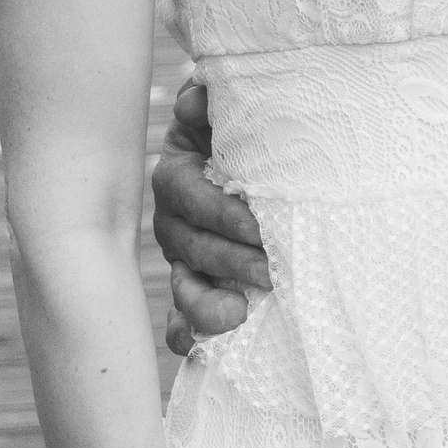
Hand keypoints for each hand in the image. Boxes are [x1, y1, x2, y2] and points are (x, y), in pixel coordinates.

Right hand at [152, 78, 270, 355]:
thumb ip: (211, 100)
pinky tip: (196, 347)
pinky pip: (181, 316)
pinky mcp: (195, 285)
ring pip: (183, 284)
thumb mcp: (232, 109)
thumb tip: (196, 99)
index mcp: (180, 173)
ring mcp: (182, 256)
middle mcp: (174, 218)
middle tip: (273, 273)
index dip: (223, 214)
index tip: (261, 228)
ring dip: (207, 303)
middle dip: (232, 261)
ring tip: (240, 314)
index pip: (191, 195)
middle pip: (192, 244)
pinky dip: (187, 331)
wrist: (257, 153)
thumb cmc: (246, 129)